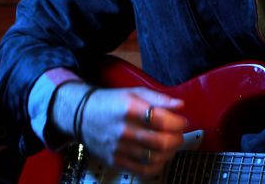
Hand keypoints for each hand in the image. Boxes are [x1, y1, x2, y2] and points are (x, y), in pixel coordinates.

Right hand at [57, 84, 185, 176]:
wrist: (81, 116)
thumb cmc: (111, 103)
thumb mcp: (134, 92)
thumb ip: (159, 98)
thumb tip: (180, 105)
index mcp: (129, 109)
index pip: (162, 120)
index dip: (179, 123)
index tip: (183, 121)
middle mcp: (124, 130)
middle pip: (161, 142)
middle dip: (178, 139)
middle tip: (179, 134)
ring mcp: (119, 148)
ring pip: (155, 158)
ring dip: (170, 152)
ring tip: (171, 144)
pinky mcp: (115, 161)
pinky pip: (143, 170)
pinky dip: (157, 165)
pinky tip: (160, 156)